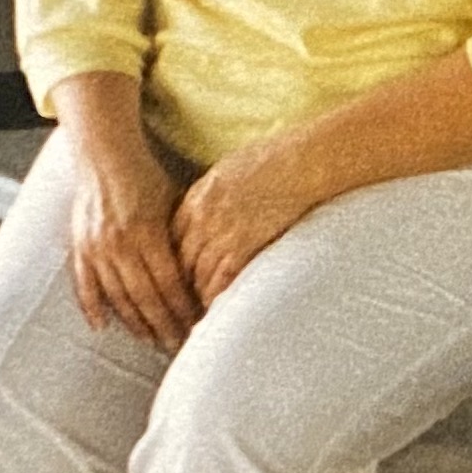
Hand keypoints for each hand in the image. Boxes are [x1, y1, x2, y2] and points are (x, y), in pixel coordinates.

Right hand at [69, 142, 196, 351]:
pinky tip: (102, 326)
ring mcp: (97, 248)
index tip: (194, 325)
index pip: (169, 284)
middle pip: (145, 298)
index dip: (183, 309)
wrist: (104, 156)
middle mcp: (121, 244)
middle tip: (175, 345)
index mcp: (148, 233)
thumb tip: (204, 271)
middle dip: (162, 325)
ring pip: (117, 297)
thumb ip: (184, 237)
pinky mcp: (80, 247)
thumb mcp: (174, 202)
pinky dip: (93, 307)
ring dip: (134, 323)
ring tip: (149, 340)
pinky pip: (85, 285)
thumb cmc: (145, 177)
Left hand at [172, 138, 318, 305]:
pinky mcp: (241, 248)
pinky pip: (219, 282)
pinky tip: (216, 310)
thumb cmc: (274, 160)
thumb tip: (212, 209)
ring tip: (199, 313)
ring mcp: (220, 234)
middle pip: (179, 259)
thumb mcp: (229, 170)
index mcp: (197, 197)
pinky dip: (215, 299)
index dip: (175, 259)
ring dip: (197, 295)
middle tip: (184, 302)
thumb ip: (213, 194)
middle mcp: (202, 217)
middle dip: (182, 282)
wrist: (299, 163)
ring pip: (195, 275)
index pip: (172, 237)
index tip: (179, 274)